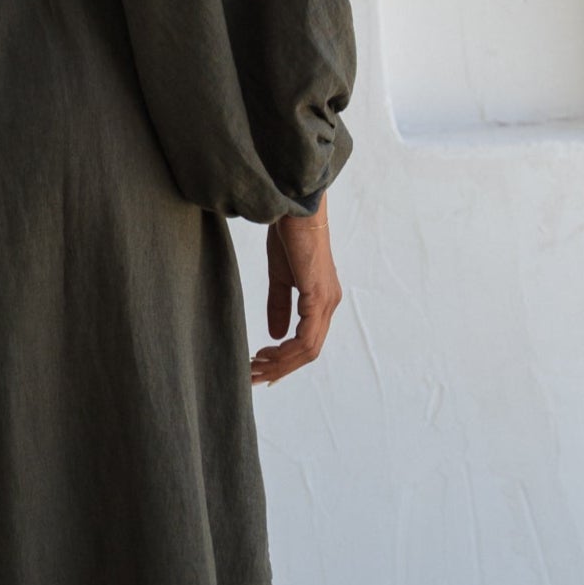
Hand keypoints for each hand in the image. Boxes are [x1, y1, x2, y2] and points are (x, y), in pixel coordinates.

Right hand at [251, 195, 341, 385]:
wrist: (295, 208)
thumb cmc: (290, 236)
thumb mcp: (281, 278)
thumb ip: (280, 306)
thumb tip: (276, 335)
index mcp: (322, 300)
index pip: (308, 342)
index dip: (286, 360)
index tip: (261, 367)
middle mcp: (329, 304)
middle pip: (309, 352)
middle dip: (280, 368)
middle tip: (253, 376)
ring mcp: (326, 302)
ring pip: (308, 349)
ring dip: (280, 363)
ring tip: (255, 368)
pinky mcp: (318, 296)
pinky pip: (306, 337)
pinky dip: (286, 351)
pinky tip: (266, 352)